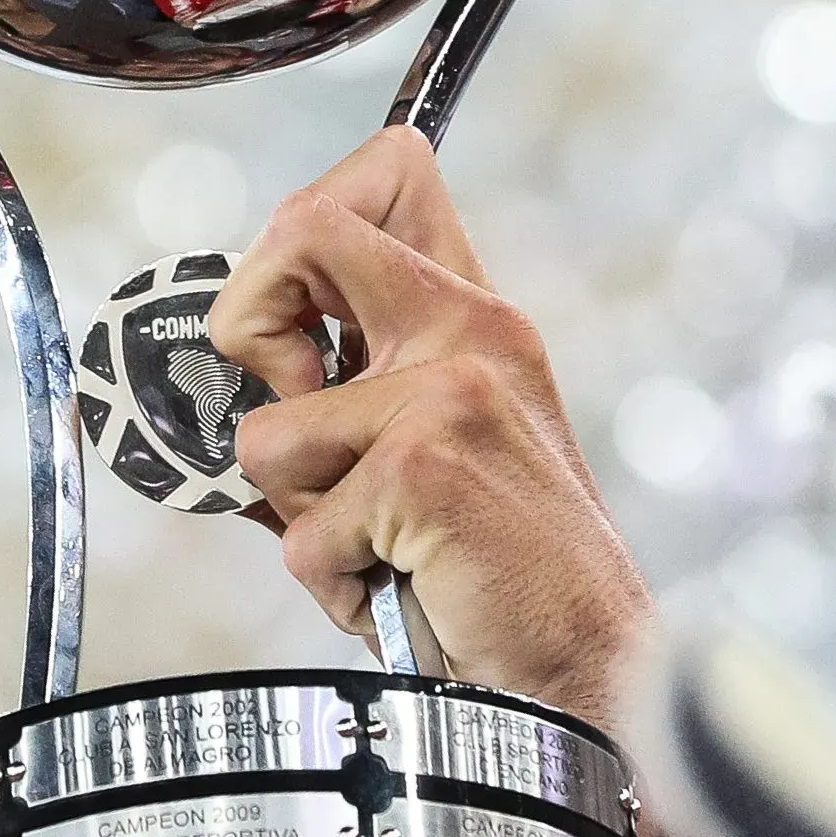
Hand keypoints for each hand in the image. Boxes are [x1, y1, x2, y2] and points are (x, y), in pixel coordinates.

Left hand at [209, 128, 651, 730]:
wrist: (588, 667)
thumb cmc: (503, 567)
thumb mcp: (456, 434)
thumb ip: (377, 370)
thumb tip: (252, 340)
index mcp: (477, 311)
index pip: (390, 169)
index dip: (298, 228)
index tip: (296, 328)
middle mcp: (470, 330)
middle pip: (298, 227)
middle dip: (246, 324)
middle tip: (292, 414)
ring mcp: (448, 393)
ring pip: (267, 433)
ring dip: (303, 516)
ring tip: (383, 546)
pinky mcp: (422, 469)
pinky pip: (301, 535)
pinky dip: (336, 585)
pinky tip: (405, 591)